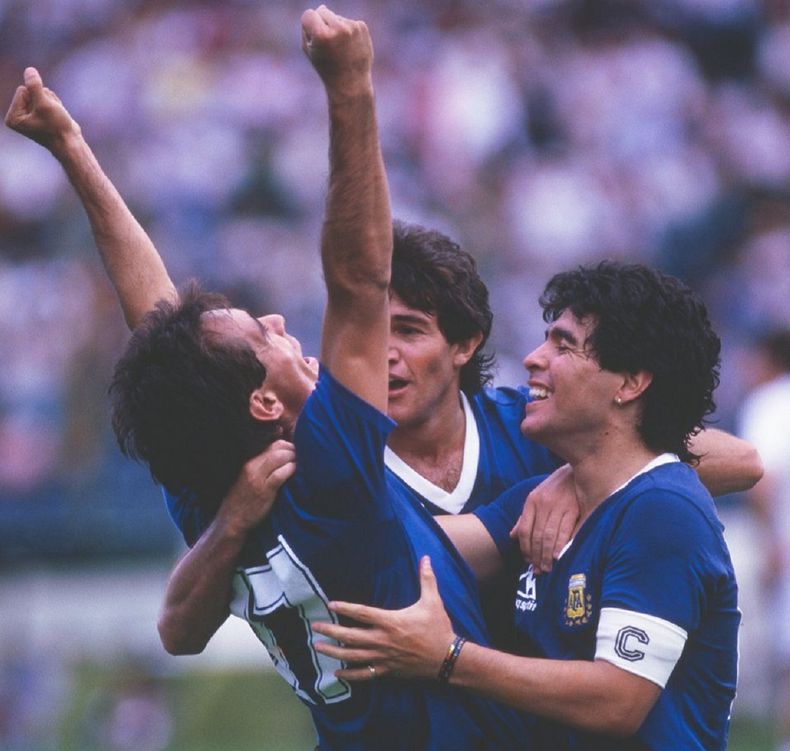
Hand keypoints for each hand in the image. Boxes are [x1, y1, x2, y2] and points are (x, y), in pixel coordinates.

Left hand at [4, 67, 80, 150]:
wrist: (71, 144)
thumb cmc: (57, 128)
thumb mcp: (44, 104)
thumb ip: (35, 85)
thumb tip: (29, 70)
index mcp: (13, 117)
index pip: (22, 90)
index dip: (37, 99)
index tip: (45, 115)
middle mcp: (18, 116)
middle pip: (29, 91)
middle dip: (44, 100)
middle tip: (51, 116)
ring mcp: (29, 115)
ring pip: (39, 94)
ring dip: (51, 102)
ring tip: (55, 117)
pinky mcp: (39, 114)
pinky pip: (45, 99)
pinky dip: (54, 105)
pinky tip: (58, 115)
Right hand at [214, 440, 294, 535]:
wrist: (232, 519)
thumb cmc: (243, 499)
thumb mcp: (249, 477)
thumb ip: (262, 466)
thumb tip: (282, 457)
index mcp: (250, 462)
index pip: (272, 444)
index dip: (287, 445)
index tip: (294, 452)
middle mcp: (252, 467)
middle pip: (277, 448)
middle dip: (292, 450)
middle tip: (300, 457)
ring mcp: (257, 478)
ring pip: (279, 458)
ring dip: (293, 459)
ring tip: (298, 464)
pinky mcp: (264, 491)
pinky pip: (279, 475)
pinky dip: (290, 470)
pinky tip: (294, 472)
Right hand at [301, 5, 372, 93]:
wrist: (351, 83)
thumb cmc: (327, 68)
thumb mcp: (309, 50)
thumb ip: (308, 28)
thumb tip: (321, 8)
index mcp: (322, 35)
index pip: (309, 14)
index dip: (309, 25)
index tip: (313, 37)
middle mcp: (338, 28)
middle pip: (322, 11)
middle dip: (322, 24)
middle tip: (328, 45)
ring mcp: (351, 27)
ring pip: (336, 17)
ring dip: (336, 28)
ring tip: (340, 49)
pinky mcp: (362, 27)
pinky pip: (349, 22)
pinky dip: (348, 32)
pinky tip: (350, 47)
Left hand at [313, 557, 454, 681]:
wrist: (447, 659)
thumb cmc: (438, 629)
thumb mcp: (433, 601)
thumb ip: (427, 579)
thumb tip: (425, 557)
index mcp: (391, 622)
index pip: (362, 613)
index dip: (345, 608)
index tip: (330, 604)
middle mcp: (383, 640)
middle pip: (351, 636)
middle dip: (330, 631)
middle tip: (315, 627)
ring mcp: (384, 657)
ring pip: (353, 656)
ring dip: (334, 652)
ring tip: (318, 647)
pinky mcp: (387, 671)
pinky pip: (364, 674)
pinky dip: (350, 675)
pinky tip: (338, 674)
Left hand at [510, 465, 578, 572]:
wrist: (575, 471)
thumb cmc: (555, 488)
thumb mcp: (536, 498)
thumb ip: (525, 517)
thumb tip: (512, 535)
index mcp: (532, 501)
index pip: (524, 530)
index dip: (525, 548)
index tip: (528, 561)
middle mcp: (543, 504)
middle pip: (537, 536)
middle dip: (537, 556)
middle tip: (538, 570)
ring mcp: (559, 506)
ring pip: (550, 536)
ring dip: (548, 555)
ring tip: (548, 567)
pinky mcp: (574, 508)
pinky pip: (567, 531)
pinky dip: (562, 545)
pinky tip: (560, 556)